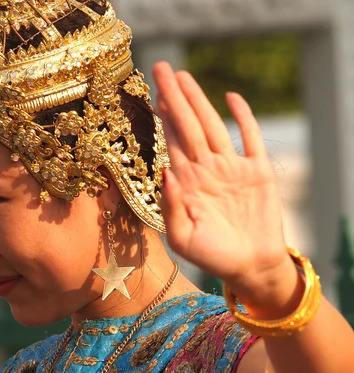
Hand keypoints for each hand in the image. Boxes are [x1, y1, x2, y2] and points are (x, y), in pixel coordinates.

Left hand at [152, 62, 299, 313]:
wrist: (249, 267)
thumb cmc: (212, 256)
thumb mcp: (182, 237)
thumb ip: (171, 206)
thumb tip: (165, 172)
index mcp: (186, 182)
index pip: (170, 143)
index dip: (161, 118)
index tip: (149, 94)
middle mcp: (206, 169)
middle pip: (188, 125)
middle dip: (174, 98)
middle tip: (160, 68)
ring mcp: (232, 168)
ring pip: (213, 125)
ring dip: (199, 100)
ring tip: (184, 76)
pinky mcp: (258, 172)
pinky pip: (250, 139)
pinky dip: (243, 118)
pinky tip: (231, 98)